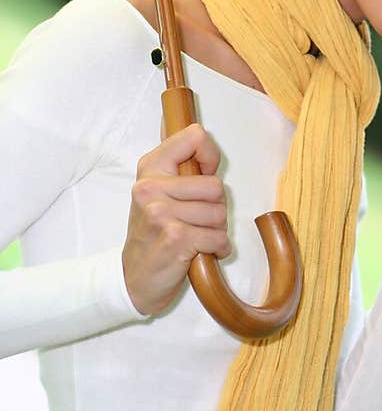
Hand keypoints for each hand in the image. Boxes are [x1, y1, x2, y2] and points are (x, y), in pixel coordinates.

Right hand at [122, 124, 230, 315]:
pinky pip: (217, 237)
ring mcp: (161, 212)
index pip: (195, 136)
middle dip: (216, 207)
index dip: (210, 157)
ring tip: (195, 237)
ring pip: (219, 213)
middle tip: (197, 221)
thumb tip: (199, 131)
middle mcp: (151, 186)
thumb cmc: (153, 234)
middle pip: (216, 185)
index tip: (205, 175)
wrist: (132, 280)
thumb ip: (180, 165)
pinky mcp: (175, 238)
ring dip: (216, 231)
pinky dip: (217, 249)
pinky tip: (200, 252)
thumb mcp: (158, 192)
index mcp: (151, 167)